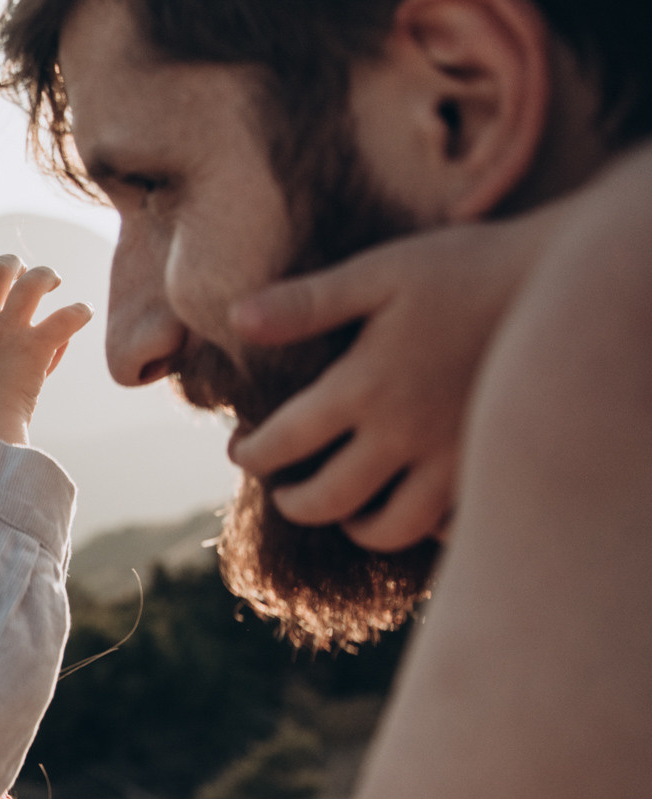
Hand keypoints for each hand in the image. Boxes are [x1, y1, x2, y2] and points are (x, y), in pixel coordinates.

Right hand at [0, 237, 91, 447]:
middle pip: (0, 270)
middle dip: (13, 262)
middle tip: (23, 268)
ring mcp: (8, 331)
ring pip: (34, 283)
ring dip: (46, 275)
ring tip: (54, 280)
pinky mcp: (36, 348)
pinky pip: (66, 319)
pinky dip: (79, 312)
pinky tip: (85, 311)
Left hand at [227, 209, 549, 550]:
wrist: (561, 286)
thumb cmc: (463, 269)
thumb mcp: (377, 272)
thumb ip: (306, 303)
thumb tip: (238, 320)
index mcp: (364, 386)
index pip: (284, 443)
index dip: (252, 454)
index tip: (242, 450)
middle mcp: (404, 434)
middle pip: (328, 499)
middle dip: (295, 502)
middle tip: (284, 493)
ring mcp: (451, 457)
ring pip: (391, 527)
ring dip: (356, 526)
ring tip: (345, 509)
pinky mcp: (490, 465)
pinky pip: (449, 524)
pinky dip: (423, 529)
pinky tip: (411, 509)